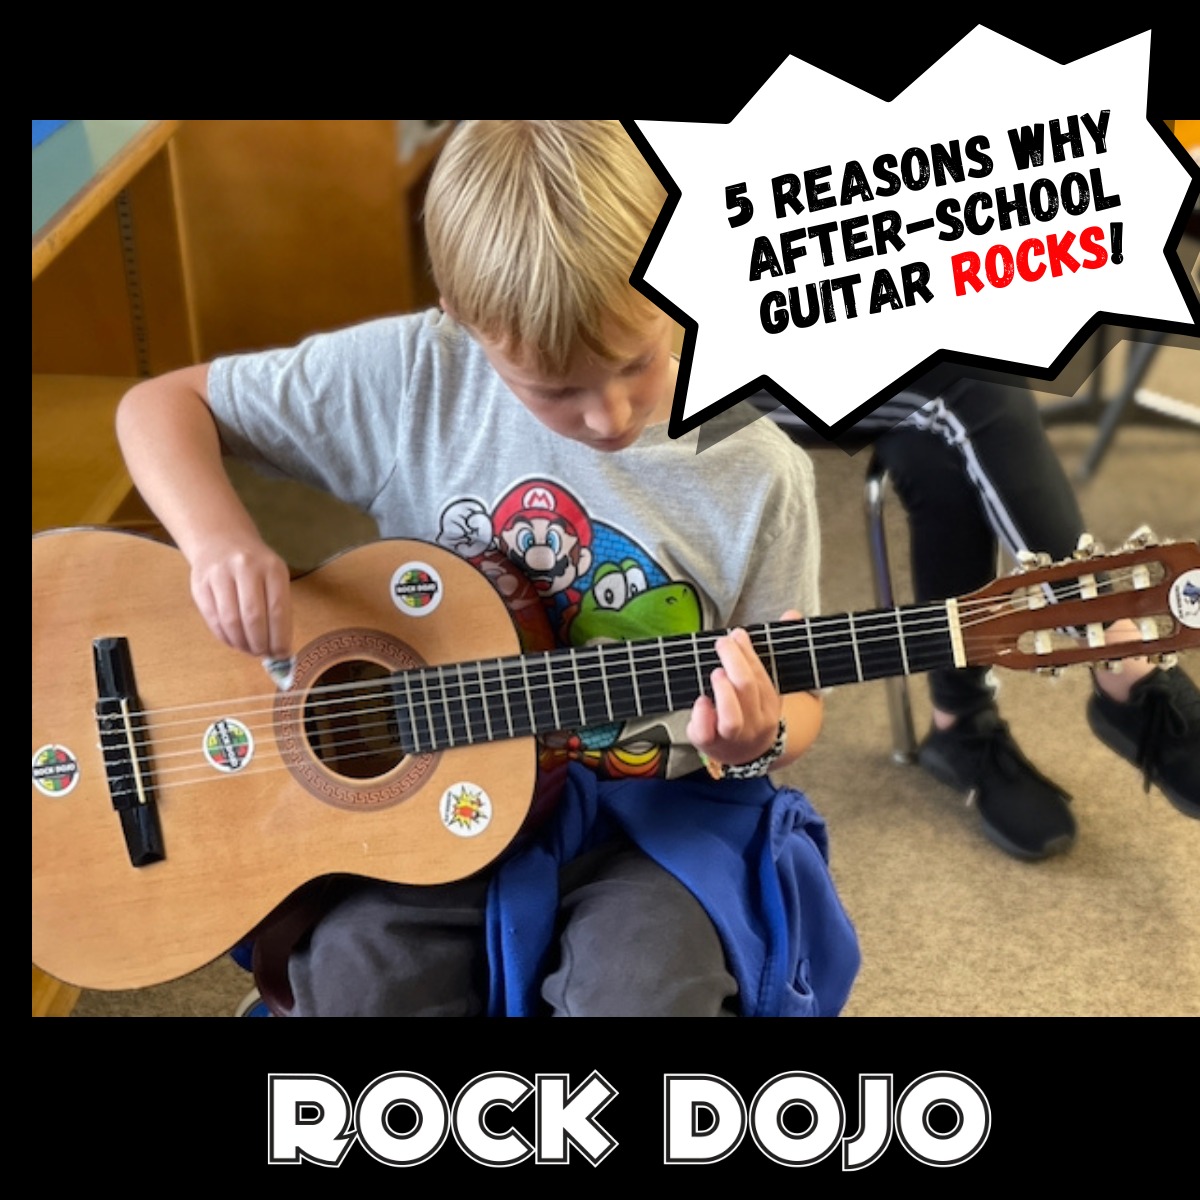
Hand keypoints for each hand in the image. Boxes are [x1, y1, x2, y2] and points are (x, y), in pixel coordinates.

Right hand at [188, 535, 292, 658]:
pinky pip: (213, 619)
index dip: (280, 638)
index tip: (283, 655)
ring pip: (231, 621)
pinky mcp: (200, 584)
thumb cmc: (255, 565)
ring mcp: (220, 575)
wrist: (221, 539)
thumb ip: (278, 608)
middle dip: (260, 644)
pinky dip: (225, 636)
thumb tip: (281, 648)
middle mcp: (246, 568)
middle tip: (264, 654)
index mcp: (272, 568)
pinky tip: (234, 641)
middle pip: (253, 617)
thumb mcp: (274, 575)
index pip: (278, 610)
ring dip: (242, 643)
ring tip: (249, 649)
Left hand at [686, 611, 801, 766]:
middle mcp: (756, 721)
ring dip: (723, 692)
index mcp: (771, 704)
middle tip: (722, 643)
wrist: (747, 755)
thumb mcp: (766, 686)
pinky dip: (701, 715)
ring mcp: (733, 736)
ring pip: (732, 718)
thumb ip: (774, 650)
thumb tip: (792, 614)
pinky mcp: (711, 744)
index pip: (762, 676)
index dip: (749, 653)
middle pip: (748, 689)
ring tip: (715, 673)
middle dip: (734, 661)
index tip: (737, 634)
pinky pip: (705, 733)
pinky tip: (700, 700)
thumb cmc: (752, 710)